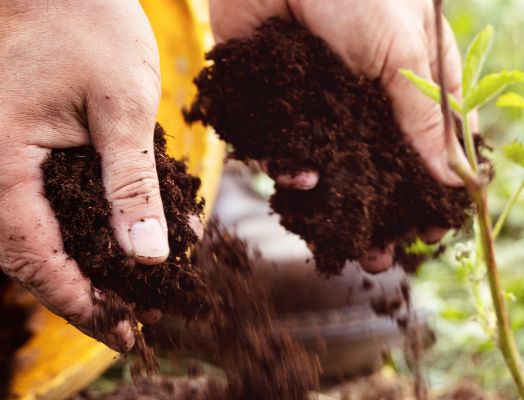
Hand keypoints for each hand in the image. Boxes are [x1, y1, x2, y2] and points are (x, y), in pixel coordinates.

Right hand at [0, 1, 166, 350]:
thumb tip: (150, 256)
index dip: (79, 301)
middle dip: (80, 293)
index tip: (122, 333)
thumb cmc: (89, 27)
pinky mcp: (16, 150)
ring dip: (78, 267)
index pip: (35, 256)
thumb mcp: (124, 106)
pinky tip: (119, 242)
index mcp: (1, 160)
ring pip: (31, 234)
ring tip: (128, 295)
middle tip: (131, 323)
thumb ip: (133, 182)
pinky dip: (76, 230)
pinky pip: (39, 203)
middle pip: (28, 256)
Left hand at [210, 0, 470, 270]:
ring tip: (338, 243)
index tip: (434, 233)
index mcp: (417, 81)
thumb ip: (425, 119)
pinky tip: (295, 182)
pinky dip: (290, 168)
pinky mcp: (281, 97)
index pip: (437, 148)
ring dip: (337, 208)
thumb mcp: (405, 55)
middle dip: (384, 215)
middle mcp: (375, 97)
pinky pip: (287, 146)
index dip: (437, 193)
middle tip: (380, 257)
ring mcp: (327, 100)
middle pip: (386, 169)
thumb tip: (455, 181)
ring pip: (337, 167)